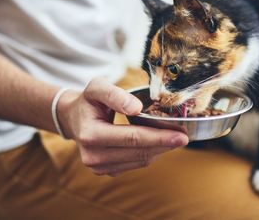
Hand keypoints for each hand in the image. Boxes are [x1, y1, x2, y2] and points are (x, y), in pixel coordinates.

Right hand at [56, 78, 188, 175]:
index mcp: (91, 135)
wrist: (73, 119)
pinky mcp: (106, 171)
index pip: (132, 138)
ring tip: (173, 138)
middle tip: (184, 136)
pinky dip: (149, 154)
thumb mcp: (97, 88)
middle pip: (139, 152)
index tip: (182, 135)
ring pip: (140, 161)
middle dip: (164, 144)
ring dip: (159, 150)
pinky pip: (135, 164)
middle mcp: (93, 156)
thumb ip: (115, 95)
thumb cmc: (88, 101)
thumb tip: (137, 108)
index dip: (159, 137)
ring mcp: (99, 167)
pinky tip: (157, 143)